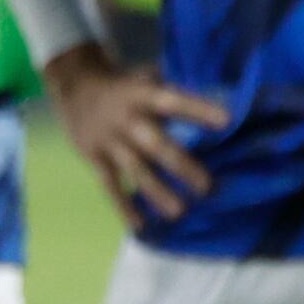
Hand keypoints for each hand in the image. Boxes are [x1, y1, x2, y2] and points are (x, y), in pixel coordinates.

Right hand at [52, 43, 224, 225]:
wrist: (76, 86)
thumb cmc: (126, 85)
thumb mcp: (147, 77)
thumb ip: (173, 93)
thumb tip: (217, 102)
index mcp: (143, 94)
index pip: (173, 101)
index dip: (199, 109)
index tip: (227, 122)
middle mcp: (127, 118)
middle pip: (156, 144)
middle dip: (182, 167)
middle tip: (207, 188)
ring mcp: (109, 140)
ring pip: (135, 169)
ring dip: (158, 192)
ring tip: (180, 212)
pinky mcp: (94, 157)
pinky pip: (110, 185)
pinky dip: (124, 207)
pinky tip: (141, 226)